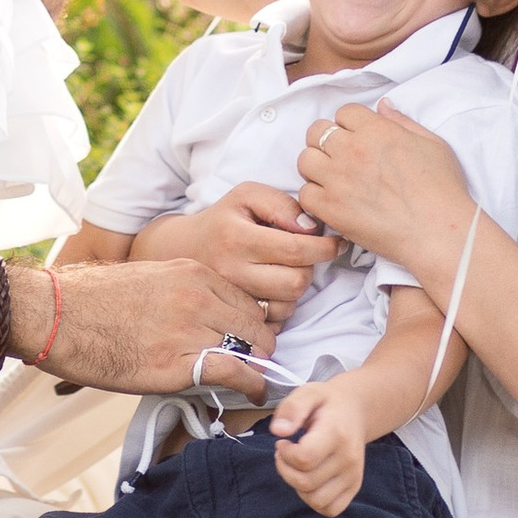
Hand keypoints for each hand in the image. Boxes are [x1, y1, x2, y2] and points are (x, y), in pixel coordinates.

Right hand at [32, 259, 277, 398]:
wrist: (56, 315)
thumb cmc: (91, 300)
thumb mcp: (148, 279)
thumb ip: (180, 292)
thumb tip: (201, 317)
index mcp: (190, 271)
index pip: (246, 297)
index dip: (253, 322)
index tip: (251, 338)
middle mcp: (196, 295)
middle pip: (256, 322)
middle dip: (260, 345)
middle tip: (255, 362)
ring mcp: (188, 328)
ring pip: (251, 347)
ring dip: (257, 366)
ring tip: (254, 379)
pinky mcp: (176, 363)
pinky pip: (233, 372)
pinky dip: (251, 384)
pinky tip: (254, 391)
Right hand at [137, 183, 326, 317]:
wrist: (181, 250)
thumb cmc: (223, 220)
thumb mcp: (247, 196)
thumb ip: (282, 204)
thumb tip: (311, 228)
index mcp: (237, 237)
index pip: (296, 249)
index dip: (325, 247)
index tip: (336, 242)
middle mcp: (233, 272)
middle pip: (297, 282)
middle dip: (310, 268)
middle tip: (304, 255)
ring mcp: (232, 300)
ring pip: (288, 305)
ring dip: (296, 288)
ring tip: (285, 270)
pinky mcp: (233, 319)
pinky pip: (275, 322)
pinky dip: (283, 306)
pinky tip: (274, 288)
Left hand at [270, 380, 367, 516]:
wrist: (356, 410)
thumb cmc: (326, 403)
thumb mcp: (308, 393)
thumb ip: (292, 409)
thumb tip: (278, 431)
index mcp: (336, 433)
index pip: (305, 459)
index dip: (285, 454)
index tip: (282, 443)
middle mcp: (348, 458)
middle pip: (306, 482)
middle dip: (285, 470)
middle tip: (284, 454)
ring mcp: (353, 475)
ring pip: (316, 500)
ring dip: (298, 487)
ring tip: (296, 467)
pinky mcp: (354, 487)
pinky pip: (331, 509)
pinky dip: (314, 501)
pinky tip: (309, 481)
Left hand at [297, 101, 475, 290]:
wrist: (439, 233)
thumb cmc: (442, 191)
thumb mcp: (432, 144)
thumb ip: (402, 121)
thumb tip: (383, 106)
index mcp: (377, 130)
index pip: (344, 112)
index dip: (349, 125)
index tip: (356, 138)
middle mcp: (353, 150)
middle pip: (316, 131)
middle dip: (326, 141)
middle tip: (339, 157)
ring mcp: (339, 179)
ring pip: (305, 160)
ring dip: (316, 167)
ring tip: (333, 179)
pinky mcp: (331, 209)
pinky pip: (305, 193)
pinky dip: (315, 197)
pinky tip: (332, 202)